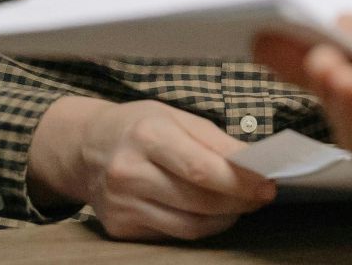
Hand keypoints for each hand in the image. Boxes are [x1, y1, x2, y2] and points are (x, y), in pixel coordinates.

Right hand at [29, 96, 276, 240]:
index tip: (267, 185)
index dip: (241, 182)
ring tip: (235, 205)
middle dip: (239, 202)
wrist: (83, 147)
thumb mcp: (173, 116)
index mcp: (146, 135)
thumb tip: (255, 165)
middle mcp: (129, 171)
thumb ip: (215, 140)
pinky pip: (174, 235)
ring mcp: (122, 203)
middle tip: (258, 196)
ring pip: (192, 226)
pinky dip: (198, 226)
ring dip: (223, 219)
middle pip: (201, 202)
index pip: (203, 169)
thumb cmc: (136, 127)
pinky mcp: (120, 226)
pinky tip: (205, 212)